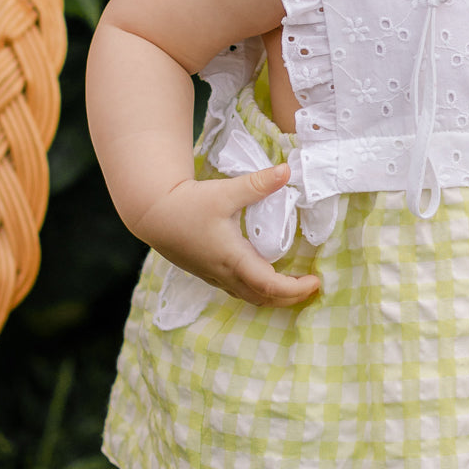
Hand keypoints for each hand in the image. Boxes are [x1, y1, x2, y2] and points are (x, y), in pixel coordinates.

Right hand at [135, 163, 320, 306]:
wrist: (153, 213)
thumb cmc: (187, 204)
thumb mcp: (224, 192)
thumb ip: (257, 183)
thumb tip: (287, 170)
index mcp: (232, 259)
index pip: (270, 285)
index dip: (296, 289)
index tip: (316, 281)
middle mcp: (225, 273)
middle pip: (263, 299)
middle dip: (291, 298)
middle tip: (312, 286)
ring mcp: (216, 276)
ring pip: (250, 297)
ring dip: (275, 296)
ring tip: (296, 284)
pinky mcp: (210, 272)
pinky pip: (240, 290)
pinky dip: (259, 290)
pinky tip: (268, 276)